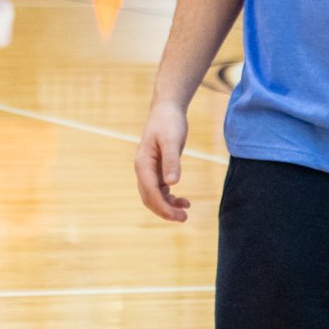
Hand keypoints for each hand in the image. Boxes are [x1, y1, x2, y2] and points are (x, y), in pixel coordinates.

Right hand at [134, 102, 190, 221]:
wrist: (167, 109)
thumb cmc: (169, 122)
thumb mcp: (172, 140)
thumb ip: (172, 161)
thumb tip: (172, 184)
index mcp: (143, 164)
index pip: (150, 192)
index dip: (163, 207)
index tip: (179, 216)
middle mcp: (143, 169)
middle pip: (149, 198)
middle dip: (165, 211)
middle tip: (184, 218)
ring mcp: (149, 170)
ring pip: (154, 196)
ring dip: (167, 206)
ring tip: (185, 212)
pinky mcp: (157, 169)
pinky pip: (160, 190)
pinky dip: (170, 198)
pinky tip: (184, 201)